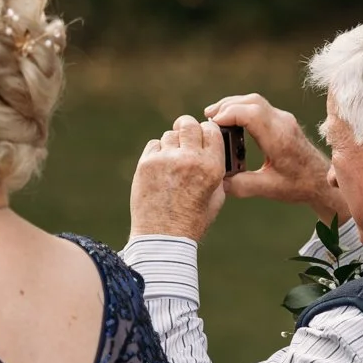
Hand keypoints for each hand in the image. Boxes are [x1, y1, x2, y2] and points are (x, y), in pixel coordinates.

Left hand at [130, 115, 227, 240]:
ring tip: (172, 162)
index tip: (203, 134)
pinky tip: (160, 169)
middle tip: (184, 134)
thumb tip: (211, 151)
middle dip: (187, 128)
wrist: (163, 237)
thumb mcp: (217, 197)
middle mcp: (190, 159)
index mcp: (212, 167)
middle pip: (188, 124)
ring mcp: (166, 160)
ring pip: (169, 135)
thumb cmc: (193, 220)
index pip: (211, 130)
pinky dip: (157, 152)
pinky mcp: (146, 164)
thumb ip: (217, 171)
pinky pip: (154, 145)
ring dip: (172, 144)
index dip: (207, 130)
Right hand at [205, 94, 349, 223]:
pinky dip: (242, 109)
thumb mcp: (268, 189)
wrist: (322, 180)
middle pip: (251, 101)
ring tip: (215, 117)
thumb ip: (241, 185)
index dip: (229, 114)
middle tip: (207, 117)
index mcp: (279, 138)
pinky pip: (259, 106)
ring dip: (234, 105)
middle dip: (226, 106)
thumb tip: (217, 181)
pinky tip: (231, 120)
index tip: (212, 124)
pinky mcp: (283, 120)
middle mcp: (282, 123)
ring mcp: (284, 119)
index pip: (251, 113)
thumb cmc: (298, 185)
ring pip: (255, 101)